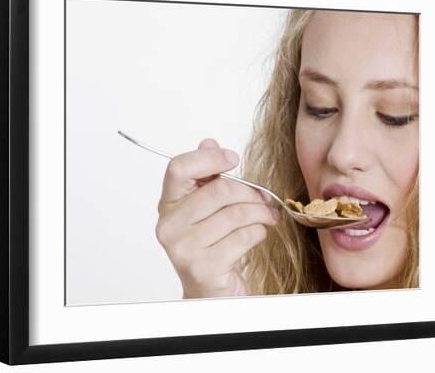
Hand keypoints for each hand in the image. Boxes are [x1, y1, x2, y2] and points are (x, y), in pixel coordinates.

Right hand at [155, 138, 279, 297]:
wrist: (210, 292)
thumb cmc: (211, 246)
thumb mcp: (206, 209)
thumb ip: (206, 176)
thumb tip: (209, 142)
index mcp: (167, 205)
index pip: (178, 168)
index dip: (209, 158)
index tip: (233, 158)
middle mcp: (169, 225)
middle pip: (218, 190)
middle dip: (250, 192)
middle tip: (264, 197)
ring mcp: (183, 248)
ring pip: (236, 213)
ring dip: (260, 213)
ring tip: (267, 216)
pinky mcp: (203, 267)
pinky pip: (244, 237)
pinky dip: (259, 232)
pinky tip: (259, 233)